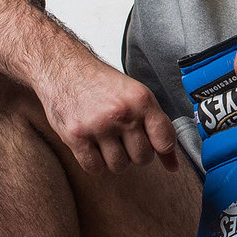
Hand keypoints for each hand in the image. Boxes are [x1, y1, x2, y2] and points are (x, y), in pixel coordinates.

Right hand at [35, 53, 180, 174]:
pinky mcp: (76, 136)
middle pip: (143, 158)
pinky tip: (92, 146)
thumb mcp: (135, 95)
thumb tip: (173, 165)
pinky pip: (95, 168)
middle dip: (135, 153)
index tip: (155, 146)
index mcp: (141, 100)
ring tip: (107, 140)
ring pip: (119, 166)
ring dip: (114, 159)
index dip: (162, 149)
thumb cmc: (99, 82)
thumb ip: (156, 126)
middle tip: (124, 138)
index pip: (165, 140)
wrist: (63, 68)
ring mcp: (98, 126)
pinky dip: (95, 163)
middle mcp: (121, 113)